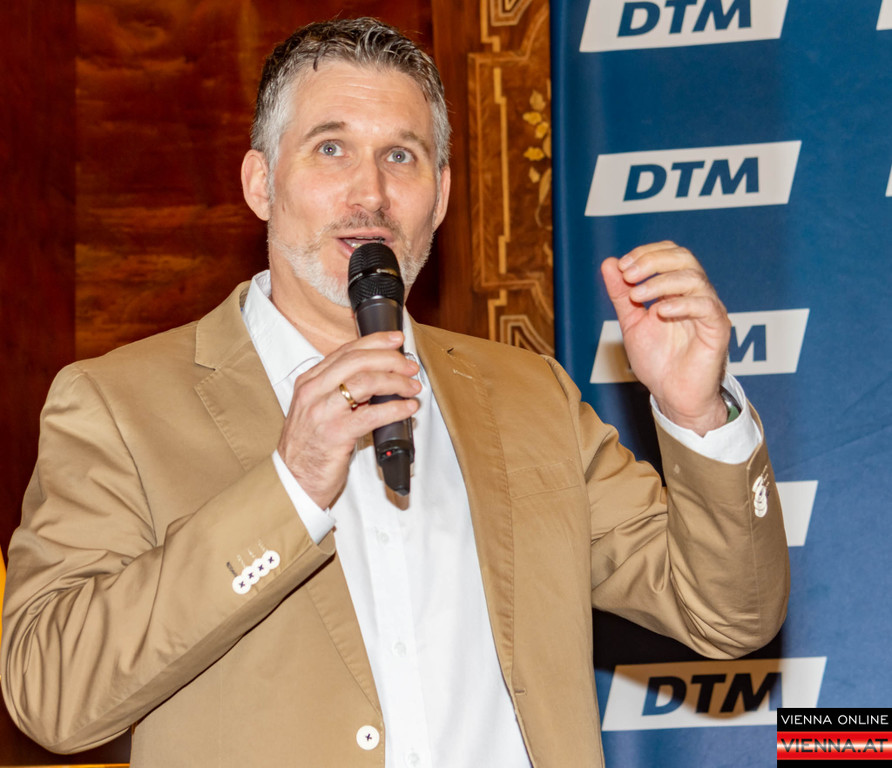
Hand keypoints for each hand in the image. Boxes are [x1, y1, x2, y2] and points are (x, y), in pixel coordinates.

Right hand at [277, 331, 420, 507]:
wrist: (294, 480)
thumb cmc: (309, 447)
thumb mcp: (318, 409)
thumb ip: (340, 391)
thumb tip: (378, 378)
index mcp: (309, 382)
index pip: (345, 351)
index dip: (375, 342)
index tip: (395, 340)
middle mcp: (313, 392)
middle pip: (357, 361)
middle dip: (389, 358)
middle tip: (409, 365)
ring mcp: (323, 412)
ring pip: (365, 382)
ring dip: (395, 381)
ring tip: (412, 387)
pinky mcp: (335, 434)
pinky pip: (372, 414)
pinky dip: (395, 409)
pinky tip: (407, 408)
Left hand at [601, 241, 729, 435]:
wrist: (672, 395)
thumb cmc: (657, 361)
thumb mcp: (631, 323)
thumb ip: (621, 295)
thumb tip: (609, 263)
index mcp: (677, 289)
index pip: (670, 253)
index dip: (646, 253)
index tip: (622, 266)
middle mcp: (695, 294)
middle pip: (684, 258)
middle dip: (652, 261)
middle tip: (629, 275)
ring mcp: (708, 310)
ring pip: (694, 278)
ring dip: (660, 282)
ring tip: (636, 296)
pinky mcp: (717, 329)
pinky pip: (706, 306)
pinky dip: (681, 304)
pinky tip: (660, 312)